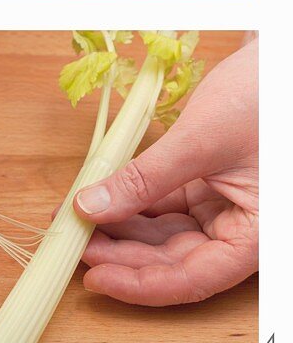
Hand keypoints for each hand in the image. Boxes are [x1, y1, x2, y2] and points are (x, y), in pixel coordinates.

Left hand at [74, 38, 257, 304]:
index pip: (193, 279)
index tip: (95, 279)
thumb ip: (145, 179)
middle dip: (120, 254)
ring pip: (162, 235)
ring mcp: (221, 207)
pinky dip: (128, 204)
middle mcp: (239, 229)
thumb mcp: (200, 141)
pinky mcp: (204, 186)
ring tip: (72, 220)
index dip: (141, 285)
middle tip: (71, 244)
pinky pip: (161, 207)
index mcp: (255, 235)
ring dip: (118, 230)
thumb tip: (89, 209)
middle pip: (173, 259)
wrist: (280, 57)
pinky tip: (93, 200)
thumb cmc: (265, 96)